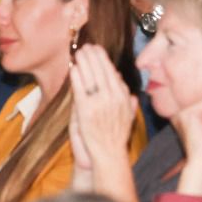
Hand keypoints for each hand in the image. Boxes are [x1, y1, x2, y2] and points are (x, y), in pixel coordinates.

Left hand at [69, 44, 137, 170]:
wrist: (109, 154)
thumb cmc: (117, 135)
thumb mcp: (128, 114)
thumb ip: (127, 97)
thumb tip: (121, 80)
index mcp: (122, 96)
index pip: (111, 71)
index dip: (103, 58)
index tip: (97, 49)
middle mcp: (112, 97)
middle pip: (100, 70)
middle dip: (92, 56)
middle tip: (85, 46)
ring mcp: (99, 104)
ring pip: (90, 77)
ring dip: (84, 62)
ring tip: (78, 53)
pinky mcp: (86, 111)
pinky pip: (80, 90)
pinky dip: (77, 78)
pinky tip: (73, 68)